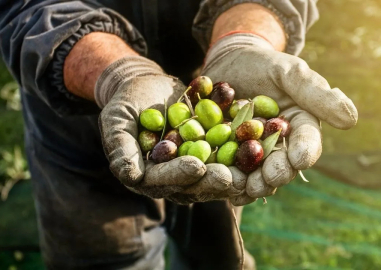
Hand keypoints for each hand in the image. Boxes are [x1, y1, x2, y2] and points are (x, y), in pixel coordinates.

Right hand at [97, 56, 240, 203]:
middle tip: (231, 177)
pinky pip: (224, 156)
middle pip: (192, 184)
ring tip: (250, 171)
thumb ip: (120, 147)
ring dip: (231, 174)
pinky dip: (240, 154)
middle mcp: (170, 176)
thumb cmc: (127, 101)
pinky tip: (256, 150)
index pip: (162, 180)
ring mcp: (191, 165)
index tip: (196, 167)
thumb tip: (130, 176)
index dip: (178, 175)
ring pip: (212, 175)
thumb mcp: (117, 119)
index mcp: (146, 174)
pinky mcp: (207, 153)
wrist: (147, 86)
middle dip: (211, 181)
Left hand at [202, 33, 357, 198]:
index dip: (305, 152)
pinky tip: (221, 186)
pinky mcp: (228, 154)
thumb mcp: (288, 72)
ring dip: (250, 184)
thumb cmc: (263, 64)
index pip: (307, 143)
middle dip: (276, 175)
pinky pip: (229, 170)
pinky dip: (226, 179)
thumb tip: (350, 119)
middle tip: (268, 180)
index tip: (299, 159)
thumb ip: (315, 93)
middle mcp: (279, 145)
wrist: (230, 64)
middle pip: (281, 165)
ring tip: (242, 188)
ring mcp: (252, 153)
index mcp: (299, 127)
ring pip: (255, 174)